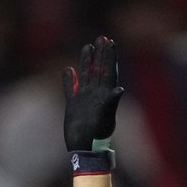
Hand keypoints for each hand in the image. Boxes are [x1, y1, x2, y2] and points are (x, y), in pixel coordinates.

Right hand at [62, 36, 123, 151]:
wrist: (84, 148)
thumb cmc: (96, 136)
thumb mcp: (105, 119)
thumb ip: (111, 103)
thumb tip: (119, 89)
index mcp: (104, 95)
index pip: (108, 71)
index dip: (110, 56)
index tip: (110, 42)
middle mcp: (95, 94)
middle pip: (99, 69)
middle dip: (101, 54)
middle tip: (102, 37)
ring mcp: (84, 99)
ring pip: (86, 75)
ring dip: (87, 61)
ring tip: (88, 46)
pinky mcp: (73, 105)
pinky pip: (70, 89)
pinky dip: (69, 80)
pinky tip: (68, 70)